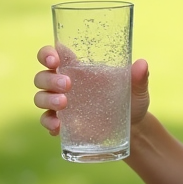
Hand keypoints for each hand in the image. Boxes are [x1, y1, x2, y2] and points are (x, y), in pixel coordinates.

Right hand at [33, 47, 149, 135]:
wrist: (132, 129)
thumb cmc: (132, 101)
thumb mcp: (137, 90)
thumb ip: (139, 78)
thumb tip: (142, 64)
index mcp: (79, 69)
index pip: (53, 55)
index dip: (47, 54)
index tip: (54, 59)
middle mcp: (65, 83)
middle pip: (42, 76)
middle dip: (49, 79)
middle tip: (67, 85)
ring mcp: (61, 104)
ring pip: (40, 97)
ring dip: (47, 99)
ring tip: (64, 104)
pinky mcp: (63, 123)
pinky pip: (46, 120)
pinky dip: (48, 122)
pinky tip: (58, 127)